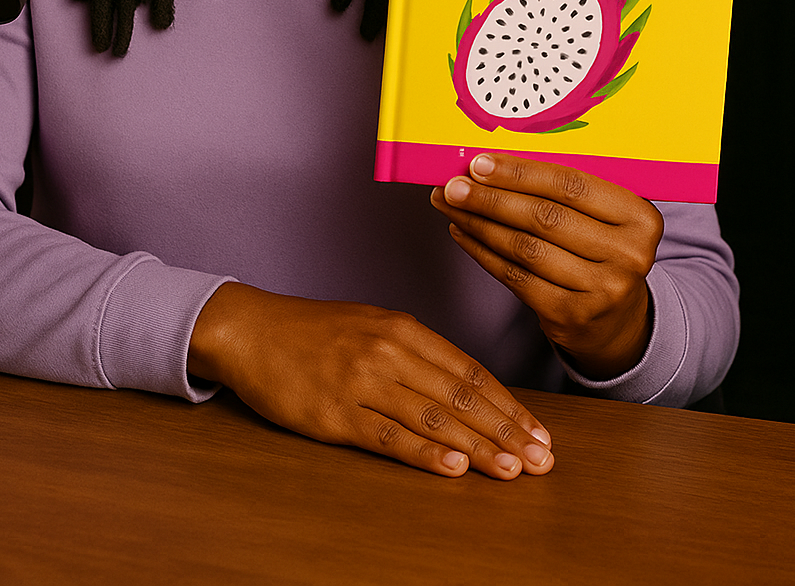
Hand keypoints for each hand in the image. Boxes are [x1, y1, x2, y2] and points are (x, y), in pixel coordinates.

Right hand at [187, 282, 553, 479]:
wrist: (251, 330)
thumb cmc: (312, 332)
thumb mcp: (371, 326)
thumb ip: (416, 354)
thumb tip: (465, 391)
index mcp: (402, 328)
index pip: (469, 371)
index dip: (509, 404)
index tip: (540, 432)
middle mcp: (388, 351)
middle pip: (460, 395)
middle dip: (507, 429)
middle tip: (543, 460)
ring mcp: (361, 381)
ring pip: (433, 417)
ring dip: (478, 447)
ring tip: (512, 469)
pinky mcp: (334, 412)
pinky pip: (388, 436)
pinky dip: (425, 453)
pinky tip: (453, 467)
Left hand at [431, 154, 663, 379]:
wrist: (618, 320)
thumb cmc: (600, 250)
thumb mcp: (602, 216)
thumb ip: (561, 189)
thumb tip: (491, 163)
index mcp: (640, 217)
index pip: (571, 185)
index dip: (519, 173)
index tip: (479, 163)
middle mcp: (630, 255)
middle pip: (544, 216)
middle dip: (490, 197)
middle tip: (453, 184)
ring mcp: (603, 290)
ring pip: (525, 247)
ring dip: (479, 222)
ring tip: (450, 204)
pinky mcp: (573, 316)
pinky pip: (516, 277)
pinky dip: (482, 252)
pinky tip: (462, 234)